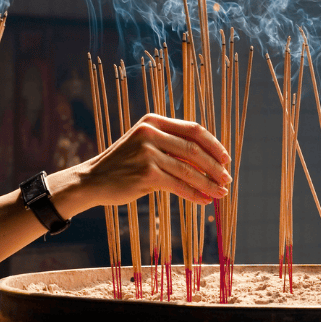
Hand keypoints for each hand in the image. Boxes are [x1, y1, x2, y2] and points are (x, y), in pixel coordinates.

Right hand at [74, 114, 231, 207]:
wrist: (92, 180)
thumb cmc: (125, 164)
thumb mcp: (146, 144)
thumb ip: (173, 145)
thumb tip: (210, 159)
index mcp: (154, 121)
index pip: (194, 129)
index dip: (214, 145)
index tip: (226, 159)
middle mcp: (151, 133)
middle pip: (195, 149)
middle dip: (215, 166)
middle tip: (227, 179)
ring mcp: (148, 153)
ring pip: (189, 170)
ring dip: (208, 183)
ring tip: (221, 193)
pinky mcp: (146, 174)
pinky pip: (178, 185)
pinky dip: (194, 194)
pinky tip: (204, 200)